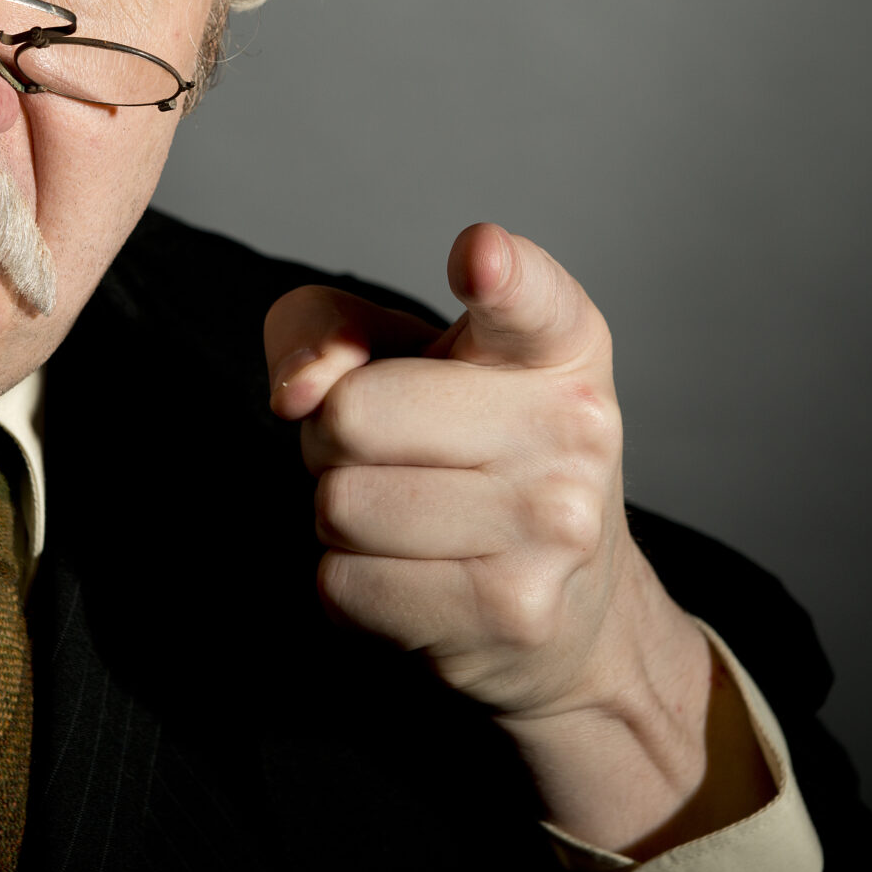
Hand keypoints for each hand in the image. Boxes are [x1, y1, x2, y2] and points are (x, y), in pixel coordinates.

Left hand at [266, 224, 773, 856]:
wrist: (571, 613)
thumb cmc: (471, 457)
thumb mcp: (409, 360)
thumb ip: (329, 328)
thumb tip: (298, 388)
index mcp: (560, 343)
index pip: (528, 295)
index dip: (497, 273)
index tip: (478, 258)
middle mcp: (573, 426)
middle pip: (352, 414)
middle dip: (331, 441)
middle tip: (391, 458)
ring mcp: (554, 524)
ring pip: (341, 505)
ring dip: (341, 518)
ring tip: (407, 520)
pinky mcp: (514, 610)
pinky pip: (346, 586)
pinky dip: (350, 587)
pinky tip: (414, 579)